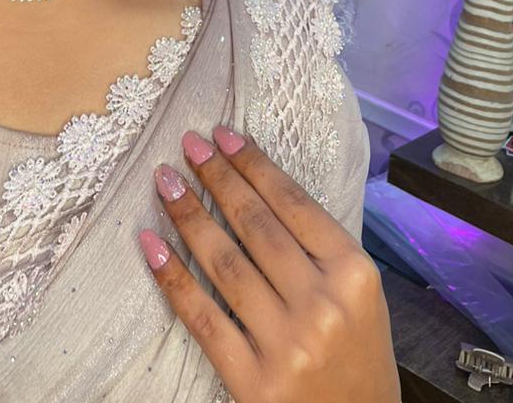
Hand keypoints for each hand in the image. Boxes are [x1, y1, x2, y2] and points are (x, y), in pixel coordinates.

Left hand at [139, 125, 398, 402]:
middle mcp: (322, 306)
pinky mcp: (253, 382)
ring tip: (165, 182)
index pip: (292, 203)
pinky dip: (173, 277)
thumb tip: (260, 183)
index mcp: (354, 275)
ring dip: (188, 215)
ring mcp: (286, 345)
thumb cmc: (358, 358)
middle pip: (255, 226)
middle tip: (188, 145)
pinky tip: (151, 244)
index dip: (252, 164)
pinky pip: (202, 317)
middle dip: (217, 177)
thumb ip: (321, 247)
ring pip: (224, 263)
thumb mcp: (361, 296)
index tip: (223, 135)